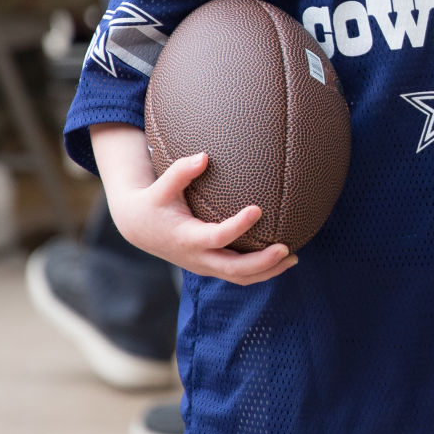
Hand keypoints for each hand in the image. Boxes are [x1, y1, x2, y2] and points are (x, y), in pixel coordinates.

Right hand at [103, 152, 297, 285]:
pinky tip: (281, 259)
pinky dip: (260, 272)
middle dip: (262, 263)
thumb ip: (181, 171)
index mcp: (187, 238)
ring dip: (267, 272)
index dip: (238, 226)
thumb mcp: (161, 186)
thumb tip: (204, 156)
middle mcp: (197, 257)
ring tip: (293, 258)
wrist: (139, 228)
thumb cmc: (153, 202)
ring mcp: (205, 266)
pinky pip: (238, 275)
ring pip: (239, 277)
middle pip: (234, 269)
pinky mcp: (211, 266)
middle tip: (287, 248)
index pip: (217, 236)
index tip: (258, 209)